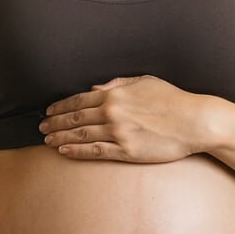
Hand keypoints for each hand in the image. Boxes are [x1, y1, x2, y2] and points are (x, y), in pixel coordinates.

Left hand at [40, 75, 198, 162]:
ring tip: (47, 140)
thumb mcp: (144, 82)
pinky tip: (64, 151)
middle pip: (75, 117)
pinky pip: (95, 151)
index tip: (49, 111)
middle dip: (55, 122)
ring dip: (61, 137)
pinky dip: (77, 151)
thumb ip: (118, 83)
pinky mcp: (126, 151)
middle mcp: (112, 112)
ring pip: (81, 135)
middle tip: (41, 127)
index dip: (61, 106)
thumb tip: (95, 88)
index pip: (79, 100)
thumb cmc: (173, 99)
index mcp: (115, 94)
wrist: (193, 121)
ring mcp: (118, 133)